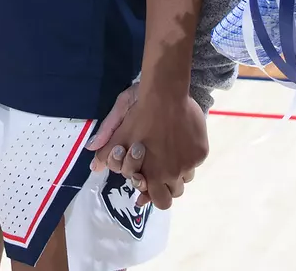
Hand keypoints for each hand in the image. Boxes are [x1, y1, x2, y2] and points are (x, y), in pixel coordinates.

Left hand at [84, 81, 206, 209]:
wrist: (166, 94)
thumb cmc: (140, 113)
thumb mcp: (119, 132)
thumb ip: (107, 153)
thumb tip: (94, 169)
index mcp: (153, 174)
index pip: (159, 201)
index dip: (153, 195)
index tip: (148, 185)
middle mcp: (174, 173)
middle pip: (174, 193)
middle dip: (166, 186)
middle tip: (159, 171)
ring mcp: (190, 163)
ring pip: (186, 177)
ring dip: (178, 171)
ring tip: (169, 154)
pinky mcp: (201, 151)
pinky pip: (195, 162)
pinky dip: (188, 156)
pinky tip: (180, 142)